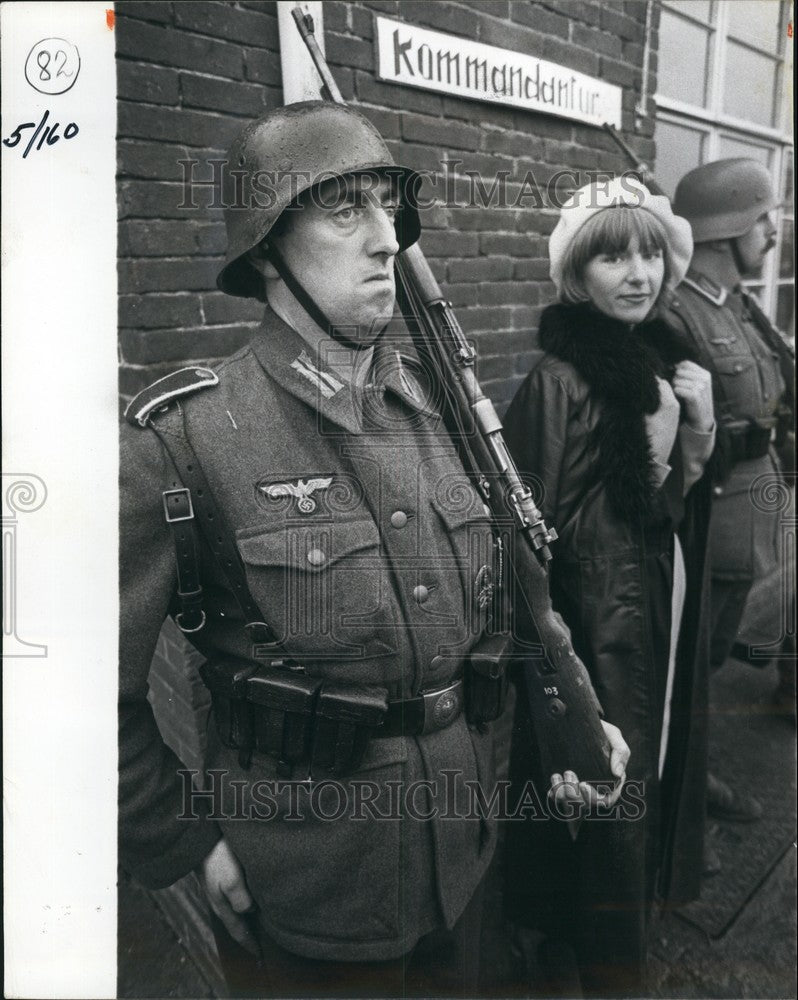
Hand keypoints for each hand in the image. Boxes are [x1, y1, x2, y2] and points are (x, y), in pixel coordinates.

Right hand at [198, 838, 260, 958]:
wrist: (199, 836)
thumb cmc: (216, 857)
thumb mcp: (231, 880)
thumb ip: (241, 899)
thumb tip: (249, 912)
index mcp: (222, 906)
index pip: (238, 931)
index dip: (249, 944)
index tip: (259, 956)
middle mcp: (219, 900)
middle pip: (235, 923)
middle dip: (246, 934)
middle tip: (260, 943)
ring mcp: (217, 888)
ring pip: (234, 909)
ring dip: (245, 918)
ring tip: (258, 922)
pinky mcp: (218, 876)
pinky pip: (233, 896)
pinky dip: (242, 902)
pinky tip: (249, 897)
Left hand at [548, 720, 629, 810]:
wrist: (582, 723)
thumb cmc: (603, 732)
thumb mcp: (614, 736)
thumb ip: (621, 752)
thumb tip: (617, 773)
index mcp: (611, 782)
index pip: (605, 801)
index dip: (593, 799)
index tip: (583, 784)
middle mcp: (596, 789)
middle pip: (585, 806)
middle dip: (574, 795)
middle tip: (569, 773)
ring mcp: (580, 788)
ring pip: (571, 805)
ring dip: (562, 795)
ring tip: (557, 776)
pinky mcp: (567, 784)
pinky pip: (559, 799)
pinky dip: (554, 794)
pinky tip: (554, 779)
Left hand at [672, 361, 713, 431]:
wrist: (702, 418)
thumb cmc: (695, 399)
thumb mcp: (696, 384)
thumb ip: (688, 374)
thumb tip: (673, 365)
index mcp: (705, 374)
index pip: (685, 363)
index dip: (676, 369)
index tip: (675, 377)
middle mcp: (704, 379)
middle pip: (680, 371)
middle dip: (675, 379)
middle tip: (676, 387)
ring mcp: (701, 387)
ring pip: (677, 381)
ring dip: (674, 387)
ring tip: (678, 393)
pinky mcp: (695, 396)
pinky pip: (678, 389)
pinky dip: (676, 393)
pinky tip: (678, 396)